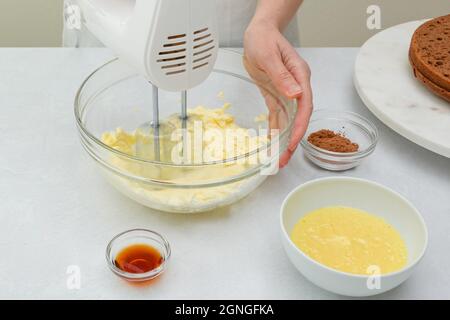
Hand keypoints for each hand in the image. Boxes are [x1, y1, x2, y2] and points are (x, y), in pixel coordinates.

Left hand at [244, 22, 312, 167]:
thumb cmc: (264, 39)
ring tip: (277, 158)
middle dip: (291, 140)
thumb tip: (295, 94)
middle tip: (284, 159)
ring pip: (287, 120)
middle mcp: (296, 87)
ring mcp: (286, 92)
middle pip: (297, 118)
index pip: (304, 106)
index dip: (299, 127)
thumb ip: (282, 76)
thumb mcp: (269, 55)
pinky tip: (271, 142)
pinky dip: (274, 129)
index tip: (292, 142)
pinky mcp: (275, 94)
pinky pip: (276, 115)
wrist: (259, 32)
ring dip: (282, 139)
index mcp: (299, 77)